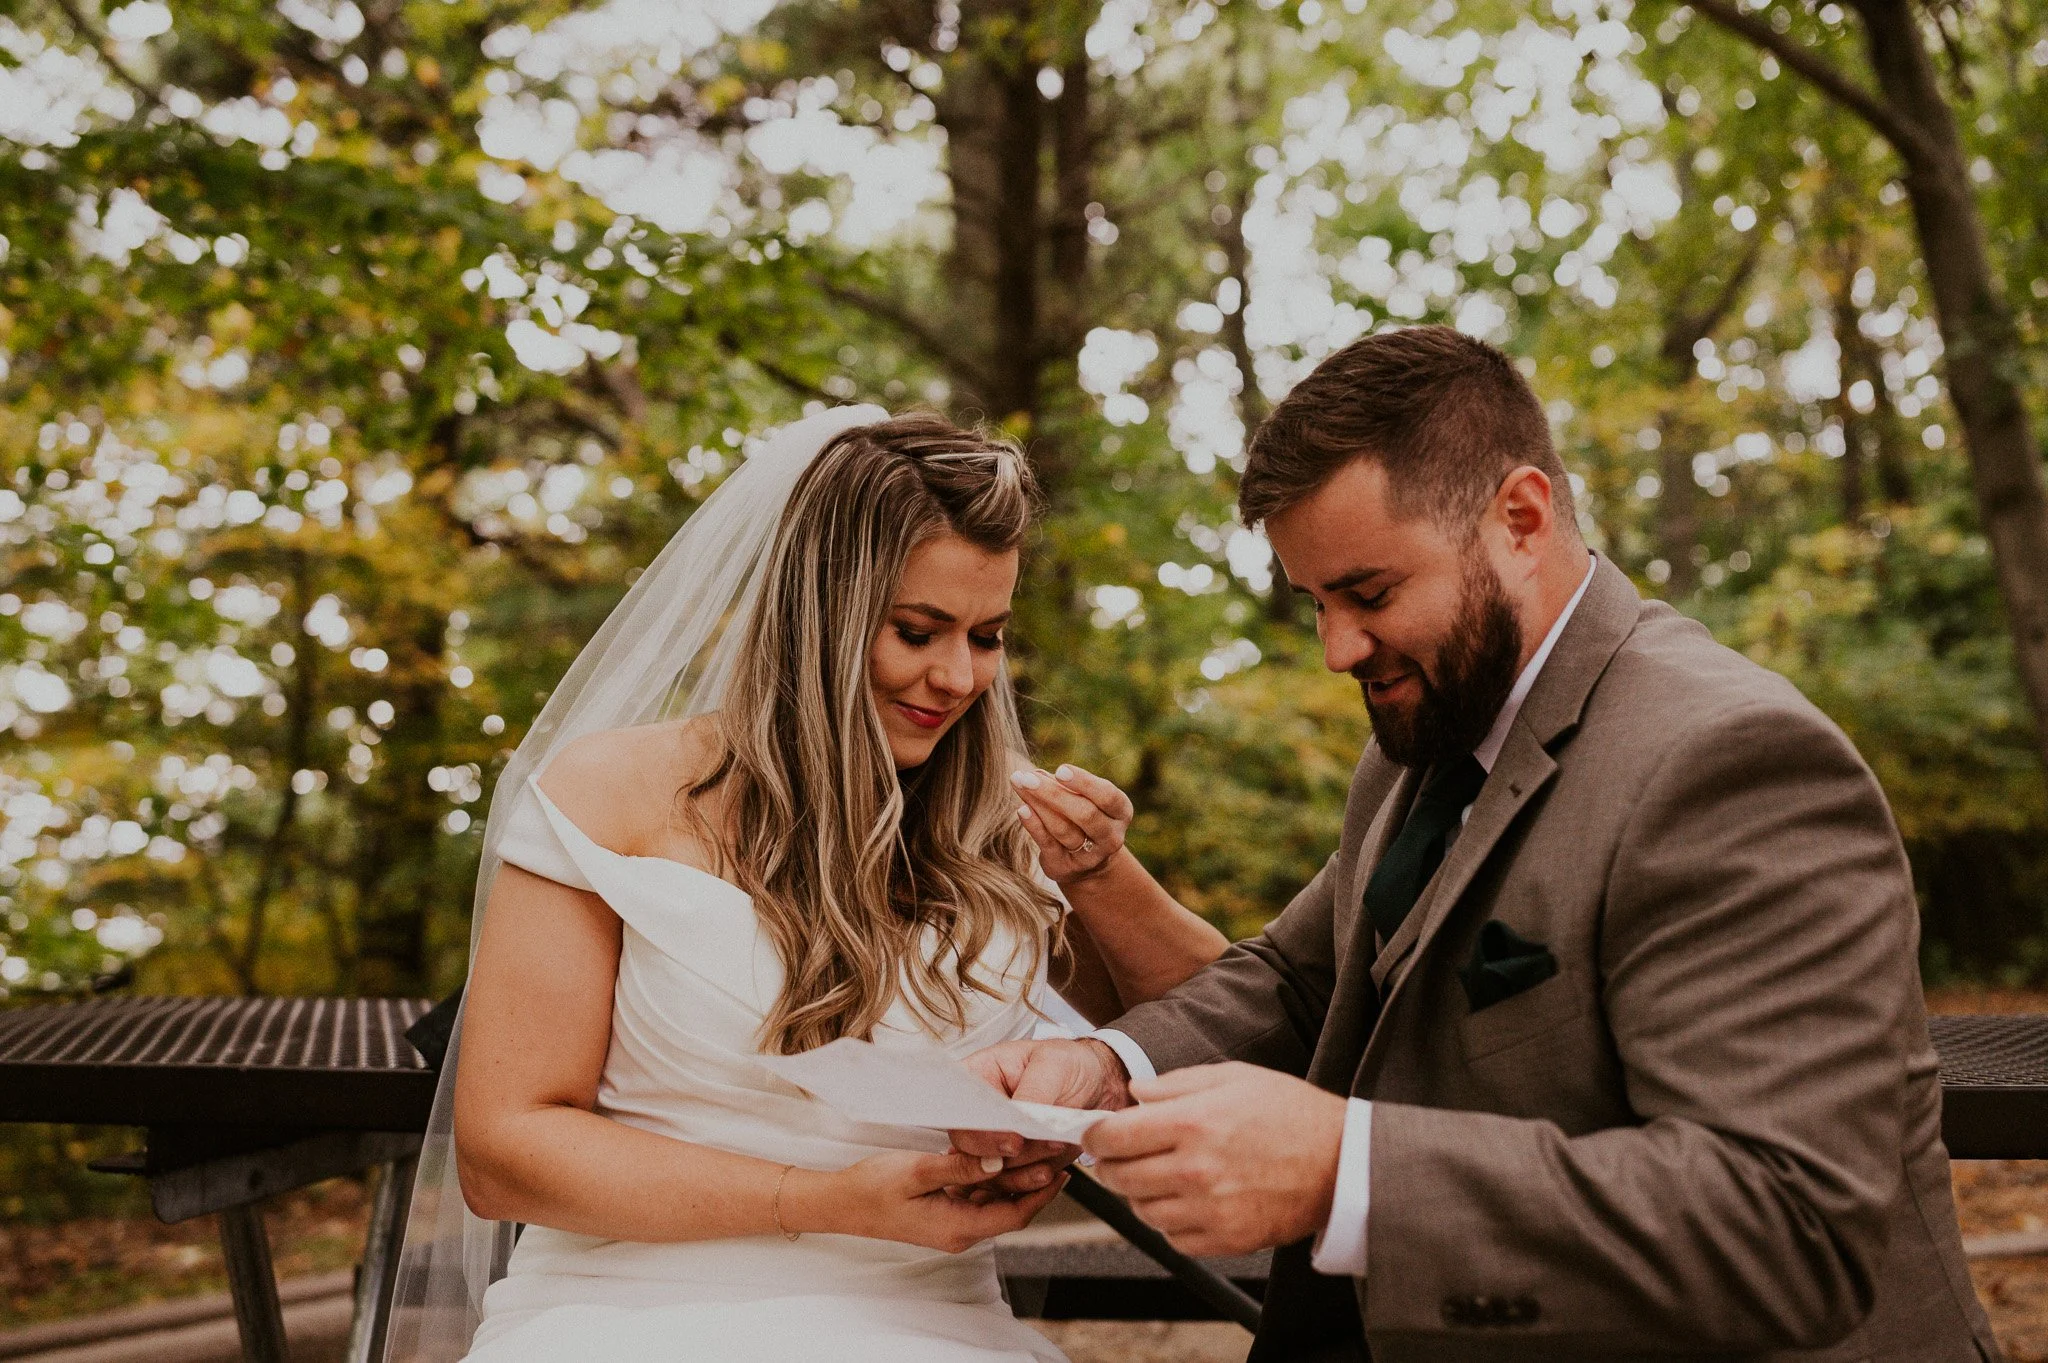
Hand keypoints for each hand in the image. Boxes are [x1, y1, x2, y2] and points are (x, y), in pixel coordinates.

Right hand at [788, 1149, 1065, 1253]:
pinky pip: (979, 1194)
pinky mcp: (944, 1210)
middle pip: (1011, 1207)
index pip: (1014, 1214)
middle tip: (1060, 1151)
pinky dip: (995, 1176)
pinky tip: (1005, 1153)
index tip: (1062, 1168)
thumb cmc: (872, 1189)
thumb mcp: (916, 1172)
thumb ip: (959, 1167)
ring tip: (1041, 1147)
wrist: (839, 1203)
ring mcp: (952, 1221)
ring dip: (1018, 1176)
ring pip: (997, 1199)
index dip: (1042, 1193)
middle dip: (1037, 1179)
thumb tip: (997, 1160)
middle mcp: (960, 1230)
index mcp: (957, 1227)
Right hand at [948, 1039, 1133, 1198]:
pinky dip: (1031, 1184)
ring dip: (1021, 1170)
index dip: (977, 1129)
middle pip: (967, 1147)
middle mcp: (979, 1114)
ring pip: (988, 1173)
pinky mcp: (1013, 1164)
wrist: (1096, 1085)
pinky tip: (1052, 1169)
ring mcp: (994, 1142)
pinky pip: (1010, 1185)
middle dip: (1002, 1153)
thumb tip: (1018, 1121)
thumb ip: (1033, 1092)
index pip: (957, 1109)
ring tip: (1053, 1148)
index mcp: (977, 1078)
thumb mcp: (1053, 1064)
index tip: (1011, 1139)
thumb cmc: (1068, 1063)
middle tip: (1029, 1146)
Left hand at [1011, 764, 1132, 885]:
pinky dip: (1034, 825)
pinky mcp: (1066, 868)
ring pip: (1063, 829)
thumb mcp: (1084, 799)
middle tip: (1027, 776)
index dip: (1084, 782)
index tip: (1060, 770)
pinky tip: (1022, 809)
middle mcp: (1111, 837)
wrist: (1088, 864)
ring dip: (1038, 804)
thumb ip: (1063, 785)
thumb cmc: (1083, 817)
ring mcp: (1090, 856)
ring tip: (1019, 785)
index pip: (1107, 796)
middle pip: (1084, 814)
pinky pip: (1048, 844)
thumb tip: (1036, 775)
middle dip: (1053, 793)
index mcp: (1121, 812)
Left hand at [1082, 1062, 1346, 1257]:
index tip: (1093, 1134)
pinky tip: (1185, 1200)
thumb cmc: (1290, 1113)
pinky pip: (1173, 1238)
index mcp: (1192, 1123)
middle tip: (1115, 1156)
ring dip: (1139, 1193)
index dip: (1094, 1135)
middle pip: (1120, 1176)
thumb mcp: (1233, 1077)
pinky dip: (1169, 1221)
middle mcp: (1195, 1170)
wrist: (1341, 1162)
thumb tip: (1135, 1093)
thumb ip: (1176, 1084)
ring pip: (1142, 1210)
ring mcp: (1210, 1210)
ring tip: (1156, 1175)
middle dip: (1109, 1165)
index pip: (1113, 1136)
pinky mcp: (1226, 1239)